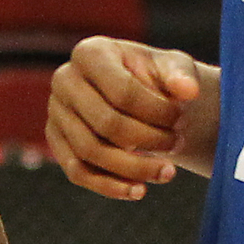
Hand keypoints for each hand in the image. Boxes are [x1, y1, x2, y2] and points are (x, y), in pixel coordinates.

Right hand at [46, 36, 202, 199]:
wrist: (140, 93)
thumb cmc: (156, 77)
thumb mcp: (173, 67)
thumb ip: (182, 76)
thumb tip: (188, 91)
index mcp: (89, 53)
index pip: (122, 91)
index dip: (158, 113)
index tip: (182, 121)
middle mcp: (64, 79)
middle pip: (106, 123)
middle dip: (149, 140)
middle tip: (178, 144)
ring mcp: (56, 112)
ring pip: (91, 152)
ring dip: (134, 169)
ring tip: (168, 173)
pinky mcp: (55, 141)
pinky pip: (77, 172)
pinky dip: (109, 186)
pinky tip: (140, 190)